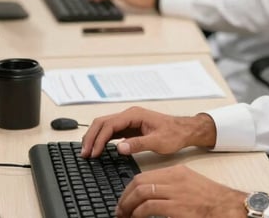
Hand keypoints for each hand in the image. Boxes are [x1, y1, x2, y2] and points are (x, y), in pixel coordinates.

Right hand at [81, 106, 215, 158]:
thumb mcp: (158, 141)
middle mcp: (129, 115)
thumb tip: (119, 147)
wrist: (184, 130)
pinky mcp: (129, 127)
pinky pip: (110, 131)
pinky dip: (101, 139)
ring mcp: (128, 120)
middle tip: (84, 154)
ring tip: (86, 152)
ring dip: (93, 138)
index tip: (93, 153)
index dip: (99, 139)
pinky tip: (96, 149)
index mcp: (134, 115)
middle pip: (102, 123)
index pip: (110, 125)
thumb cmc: (174, 134)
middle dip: (91, 137)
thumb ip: (138, 144)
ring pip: (104, 126)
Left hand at [116, 165, 247, 217]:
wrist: (229, 207)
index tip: (125, 200)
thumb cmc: (212, 200)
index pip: (145, 176)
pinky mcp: (177, 207)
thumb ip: (172, 188)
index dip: (130, 189)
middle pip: (139, 182)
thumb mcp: (190, 186)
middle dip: (125, 197)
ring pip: (141, 192)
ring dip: (128, 206)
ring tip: (124, 216)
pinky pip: (149, 207)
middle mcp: (174, 178)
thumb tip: (151, 199)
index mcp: (177, 172)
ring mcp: (176, 191)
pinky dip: (137, 214)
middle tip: (120, 210)